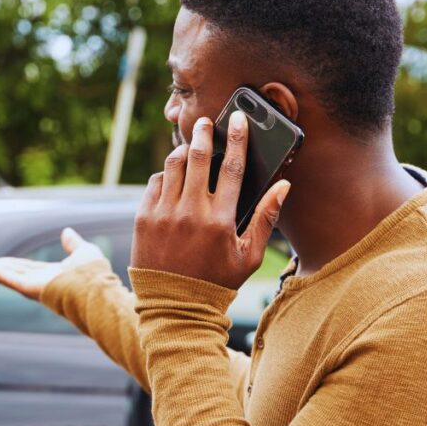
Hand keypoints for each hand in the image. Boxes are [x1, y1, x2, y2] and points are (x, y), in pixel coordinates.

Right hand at [0, 227, 106, 300]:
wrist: (95, 289)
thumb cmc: (94, 275)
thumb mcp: (84, 252)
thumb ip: (73, 244)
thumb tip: (66, 231)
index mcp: (51, 276)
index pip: (27, 268)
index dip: (13, 263)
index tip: (1, 259)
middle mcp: (39, 283)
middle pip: (11, 271)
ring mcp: (31, 286)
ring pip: (4, 274)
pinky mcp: (26, 287)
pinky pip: (3, 276)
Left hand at [131, 111, 291, 289]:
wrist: (174, 305)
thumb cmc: (217, 281)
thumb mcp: (248, 255)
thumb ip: (266, 217)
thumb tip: (283, 185)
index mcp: (220, 220)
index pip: (232, 167)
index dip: (237, 138)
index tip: (237, 120)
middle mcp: (190, 212)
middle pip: (198, 157)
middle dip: (203, 134)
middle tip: (205, 122)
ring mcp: (163, 214)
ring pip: (173, 166)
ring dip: (182, 151)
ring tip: (189, 146)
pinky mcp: (143, 219)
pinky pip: (154, 184)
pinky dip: (165, 175)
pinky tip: (172, 176)